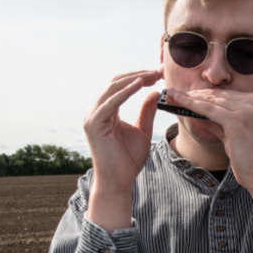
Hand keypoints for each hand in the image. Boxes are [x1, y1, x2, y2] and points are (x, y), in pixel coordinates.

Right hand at [83, 69, 160, 228]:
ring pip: (113, 88)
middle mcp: (96, 111)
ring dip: (134, 79)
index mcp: (105, 111)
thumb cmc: (128, 160)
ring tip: (152, 75)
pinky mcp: (94, 123)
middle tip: (159, 71)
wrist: (119, 181)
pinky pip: (111, 102)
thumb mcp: (142, 130)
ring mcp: (92, 116)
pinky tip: (140, 84)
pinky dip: (126, 91)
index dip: (140, 77)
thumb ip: (146, 111)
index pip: (121, 86)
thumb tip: (154, 92)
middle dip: (139, 74)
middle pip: (117, 83)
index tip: (159, 74)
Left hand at [167, 88, 252, 216]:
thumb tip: (195, 114)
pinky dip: (192, 106)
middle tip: (170, 93)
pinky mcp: (237, 120)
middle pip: (215, 95)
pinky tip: (179, 103)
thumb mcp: (230, 134)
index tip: (182, 94)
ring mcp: (246, 109)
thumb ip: (216, 122)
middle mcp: (252, 101)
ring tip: (170, 96)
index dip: (200, 94)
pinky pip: (209, 110)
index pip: (221, 95)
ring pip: (210, 101)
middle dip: (191, 94)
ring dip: (188, 98)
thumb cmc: (248, 157)